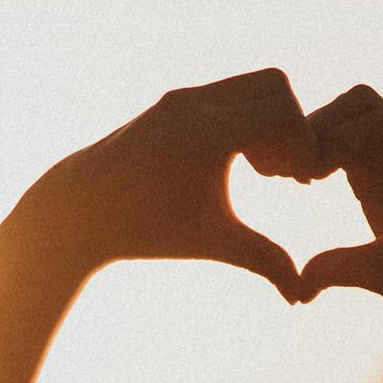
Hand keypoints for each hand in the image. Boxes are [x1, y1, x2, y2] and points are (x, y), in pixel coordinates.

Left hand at [3, 68, 317, 299]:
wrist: (78, 212)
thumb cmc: (146, 230)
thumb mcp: (212, 243)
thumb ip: (264, 260)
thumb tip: (301, 298)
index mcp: (209, 133)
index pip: (285, 112)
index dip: (304, 144)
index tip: (297, 182)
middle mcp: (195, 104)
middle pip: (275, 84)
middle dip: (290, 125)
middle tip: (281, 172)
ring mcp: (180, 98)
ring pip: (249, 84)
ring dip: (266, 120)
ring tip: (260, 170)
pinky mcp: (169, 103)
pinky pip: (224, 93)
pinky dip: (241, 117)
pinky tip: (233, 162)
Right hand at [294, 85, 382, 321]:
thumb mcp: (379, 278)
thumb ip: (336, 271)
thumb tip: (295, 286)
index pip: (369, 121)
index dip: (327, 138)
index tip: (303, 176)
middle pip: (363, 103)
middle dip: (322, 127)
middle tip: (297, 169)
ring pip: (361, 114)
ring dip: (327, 134)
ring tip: (304, 174)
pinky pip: (362, 136)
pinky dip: (335, 147)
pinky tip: (316, 179)